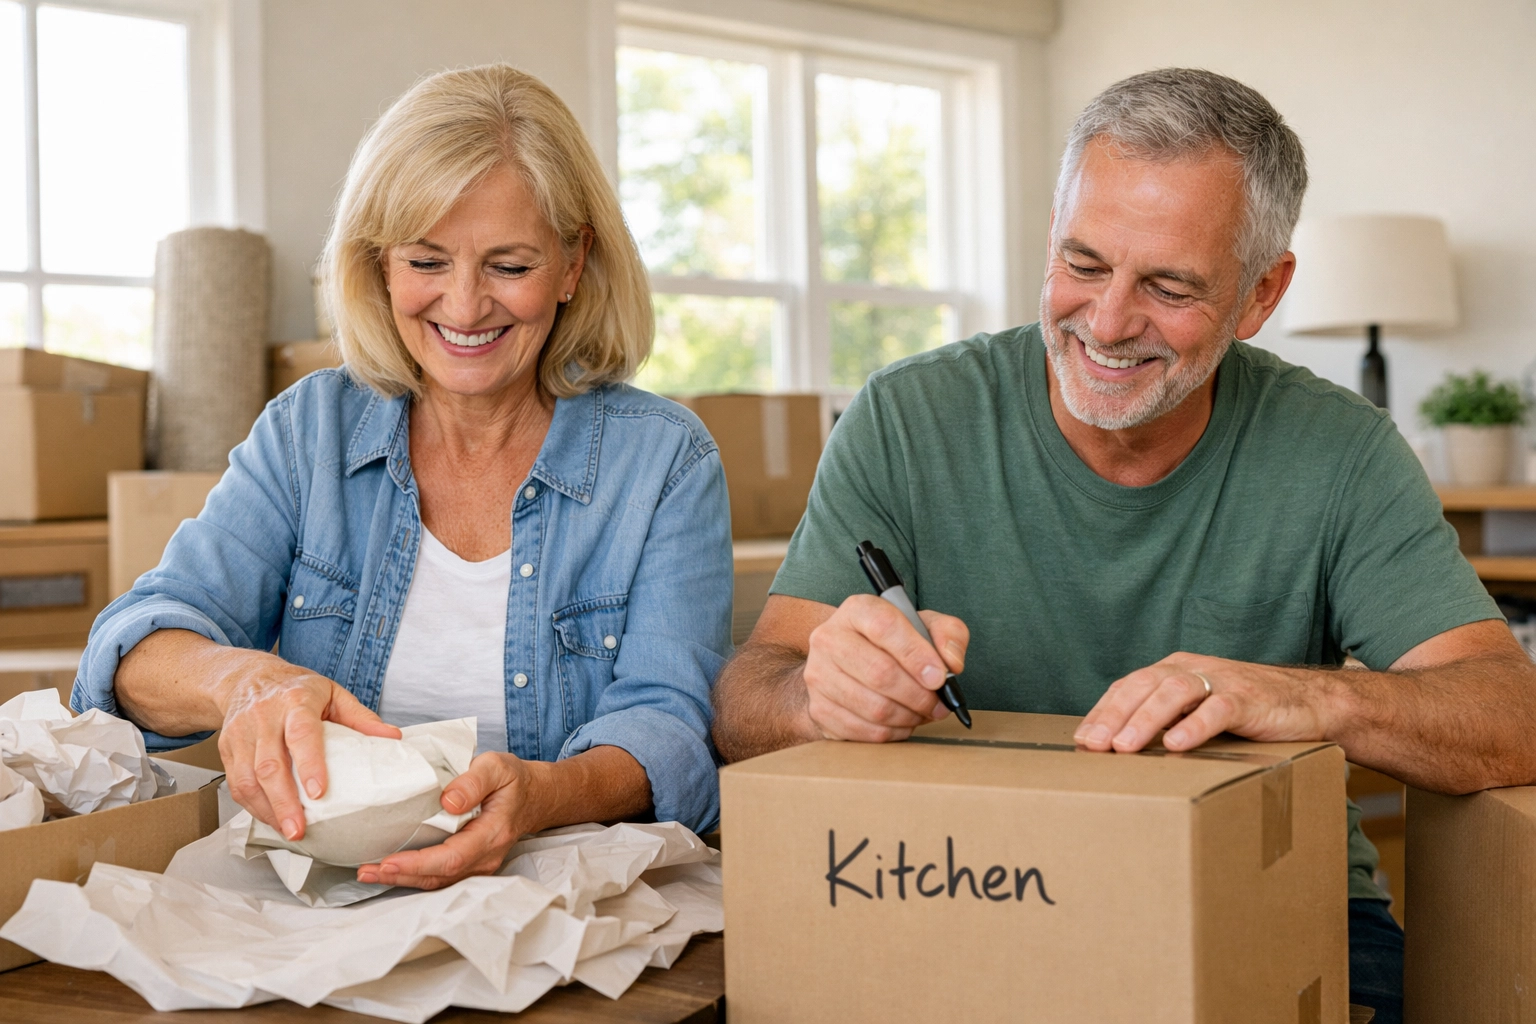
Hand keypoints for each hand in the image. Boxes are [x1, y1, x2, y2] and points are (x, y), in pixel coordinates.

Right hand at [216, 651, 400, 839]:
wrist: (247, 677)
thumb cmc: (296, 689)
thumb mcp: (333, 693)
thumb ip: (361, 718)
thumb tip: (392, 738)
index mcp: (295, 701)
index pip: (301, 735)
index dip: (309, 765)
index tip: (318, 792)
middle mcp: (265, 717)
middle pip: (270, 765)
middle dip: (284, 802)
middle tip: (299, 829)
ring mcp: (241, 733)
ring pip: (247, 778)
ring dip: (266, 810)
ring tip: (287, 830)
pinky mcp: (227, 748)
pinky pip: (235, 783)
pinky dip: (252, 806)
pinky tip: (270, 818)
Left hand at [357, 751, 546, 889]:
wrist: (533, 796)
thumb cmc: (513, 780)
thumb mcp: (497, 766)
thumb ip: (474, 781)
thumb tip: (448, 802)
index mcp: (493, 833)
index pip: (452, 858)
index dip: (419, 864)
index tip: (389, 861)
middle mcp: (486, 857)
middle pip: (440, 877)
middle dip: (401, 877)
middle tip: (367, 871)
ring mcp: (479, 865)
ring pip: (437, 881)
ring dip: (402, 879)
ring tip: (369, 872)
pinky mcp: (469, 865)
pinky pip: (439, 876)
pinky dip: (412, 875)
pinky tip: (390, 869)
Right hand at [802, 593, 968, 742]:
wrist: (846, 664)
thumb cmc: (891, 644)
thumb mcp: (924, 626)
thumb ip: (948, 634)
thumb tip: (951, 664)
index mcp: (857, 610)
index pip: (885, 627)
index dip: (916, 655)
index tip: (939, 677)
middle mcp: (829, 638)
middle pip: (879, 673)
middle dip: (919, 695)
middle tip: (939, 704)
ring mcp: (818, 675)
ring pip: (874, 707)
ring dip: (909, 717)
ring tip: (923, 713)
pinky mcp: (818, 708)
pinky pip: (864, 731)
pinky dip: (892, 733)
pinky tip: (902, 723)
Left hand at [1073, 652, 1338, 752]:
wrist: (1311, 703)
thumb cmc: (1248, 712)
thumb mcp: (1200, 710)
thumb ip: (1168, 721)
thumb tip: (1124, 751)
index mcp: (1174, 669)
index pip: (1128, 686)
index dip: (1103, 711)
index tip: (1081, 739)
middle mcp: (1192, 668)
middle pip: (1143, 686)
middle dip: (1114, 716)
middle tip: (1093, 745)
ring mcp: (1221, 681)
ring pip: (1173, 692)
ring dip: (1145, 720)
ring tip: (1124, 747)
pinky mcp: (1249, 698)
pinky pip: (1217, 709)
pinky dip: (1194, 726)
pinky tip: (1177, 745)